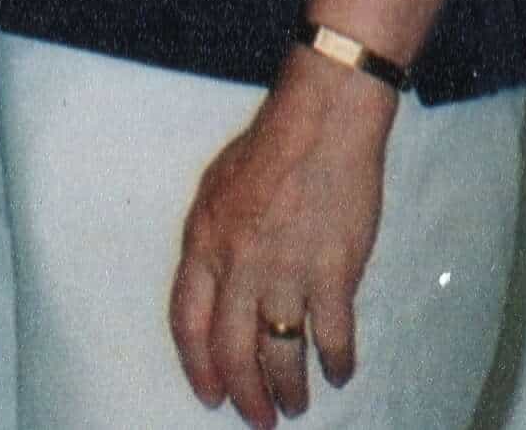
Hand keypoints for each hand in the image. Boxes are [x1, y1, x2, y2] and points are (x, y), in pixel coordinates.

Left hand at [168, 52, 395, 425]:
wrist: (321, 124)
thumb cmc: (268, 149)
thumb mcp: (214, 191)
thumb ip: (211, 244)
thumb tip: (214, 289)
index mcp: (203, 243)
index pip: (187, 323)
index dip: (198, 367)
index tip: (210, 394)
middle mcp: (238, 265)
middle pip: (233, 350)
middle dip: (244, 394)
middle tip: (257, 418)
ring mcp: (286, 272)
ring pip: (281, 355)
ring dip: (289, 389)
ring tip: (295, 406)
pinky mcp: (333, 273)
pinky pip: (331, 336)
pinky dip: (336, 362)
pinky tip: (339, 374)